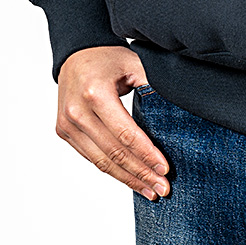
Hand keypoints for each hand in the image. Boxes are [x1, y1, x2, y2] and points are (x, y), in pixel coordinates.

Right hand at [55, 46, 171, 200]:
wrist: (77, 54)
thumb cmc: (108, 58)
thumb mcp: (134, 64)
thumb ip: (153, 85)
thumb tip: (181, 106)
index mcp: (95, 93)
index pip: (125, 133)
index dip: (146, 154)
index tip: (165, 169)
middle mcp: (77, 111)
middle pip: (114, 152)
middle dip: (141, 173)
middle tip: (162, 188)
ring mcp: (67, 124)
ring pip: (101, 161)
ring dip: (128, 179)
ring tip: (150, 191)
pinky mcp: (64, 132)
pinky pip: (91, 157)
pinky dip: (112, 170)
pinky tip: (130, 178)